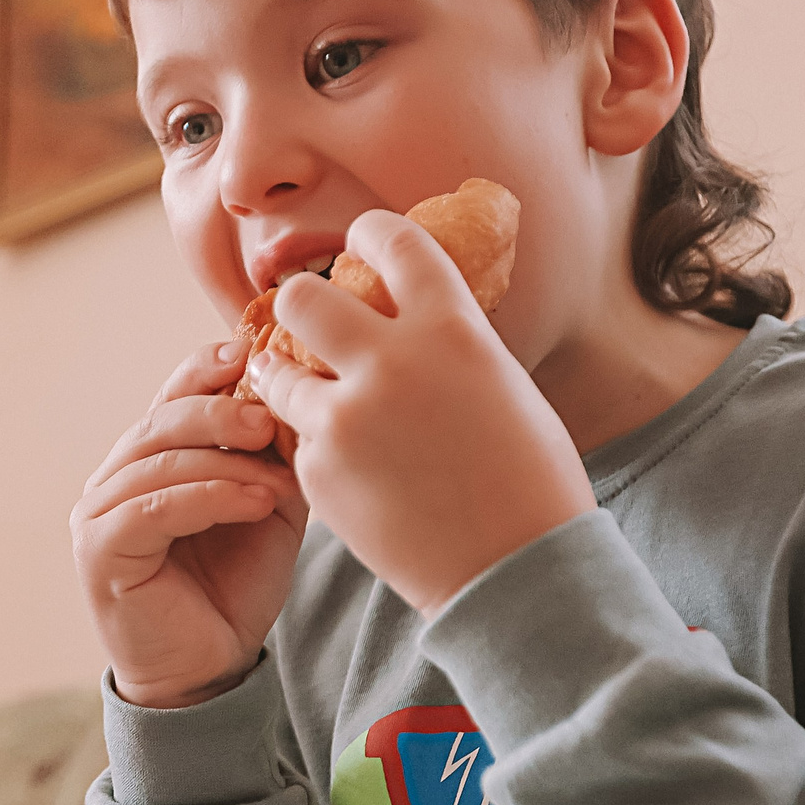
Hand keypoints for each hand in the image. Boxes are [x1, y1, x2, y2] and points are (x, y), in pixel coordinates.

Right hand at [73, 340, 307, 708]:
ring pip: (157, 461)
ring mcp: (97, 514)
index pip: (172, 396)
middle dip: (219, 411)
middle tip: (270, 415)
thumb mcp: (265, 506)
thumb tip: (297, 394)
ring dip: (222, 461)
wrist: (210, 669)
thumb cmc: (234, 588)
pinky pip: (150, 509)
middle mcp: (112, 479)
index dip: (207, 368)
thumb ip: (271, 457)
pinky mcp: (98, 552)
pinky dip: (206, 498)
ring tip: (275, 475)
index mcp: (148, 460)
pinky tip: (252, 503)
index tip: (252, 349)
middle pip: (162, 421)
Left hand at [249, 209, 593, 613]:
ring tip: (315, 396)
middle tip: (311, 322)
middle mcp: (390, 363)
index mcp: (451, 328)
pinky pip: (299, 439)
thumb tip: (408, 313)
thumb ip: (446, 342)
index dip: (370, 235)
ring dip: (290, 377)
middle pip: (300, 297)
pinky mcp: (319, 471)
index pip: (391, 240)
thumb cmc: (528, 478)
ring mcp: (346, 419)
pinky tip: (354, 470)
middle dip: (300, 304)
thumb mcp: (500, 384)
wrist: (515, 569)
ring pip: (276, 370)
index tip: (361, 244)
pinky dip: (317, 447)